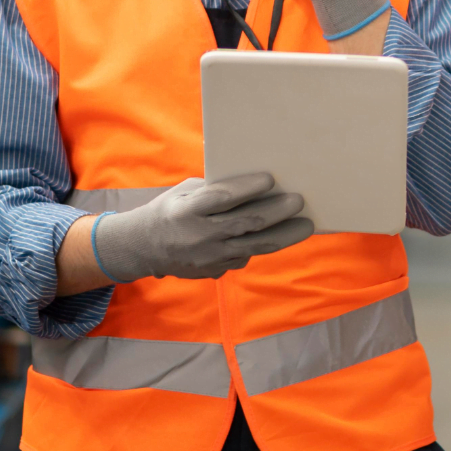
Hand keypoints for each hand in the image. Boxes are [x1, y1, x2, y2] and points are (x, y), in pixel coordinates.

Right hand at [92, 173, 311, 280]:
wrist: (144, 248)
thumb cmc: (170, 210)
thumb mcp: (184, 193)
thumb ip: (214, 189)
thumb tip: (254, 184)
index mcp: (188, 210)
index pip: (222, 199)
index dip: (247, 189)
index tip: (271, 179)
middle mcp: (199, 236)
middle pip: (246, 224)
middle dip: (276, 212)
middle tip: (298, 201)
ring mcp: (208, 258)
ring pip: (253, 247)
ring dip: (283, 236)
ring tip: (305, 226)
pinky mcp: (214, 272)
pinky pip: (244, 257)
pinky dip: (261, 245)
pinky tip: (279, 235)